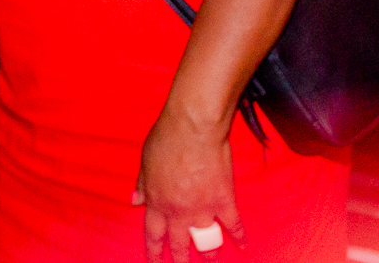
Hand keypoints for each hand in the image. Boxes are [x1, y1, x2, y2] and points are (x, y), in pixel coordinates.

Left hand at [134, 111, 243, 261]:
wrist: (193, 128)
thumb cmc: (166, 139)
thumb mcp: (145, 161)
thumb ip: (142, 185)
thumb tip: (134, 201)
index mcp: (156, 201)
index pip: (153, 234)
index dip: (153, 251)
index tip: (154, 262)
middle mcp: (178, 211)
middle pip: (178, 244)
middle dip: (179, 260)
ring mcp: (203, 209)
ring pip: (206, 241)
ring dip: (209, 255)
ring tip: (211, 262)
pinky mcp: (224, 201)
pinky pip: (233, 225)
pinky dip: (240, 237)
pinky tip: (244, 247)